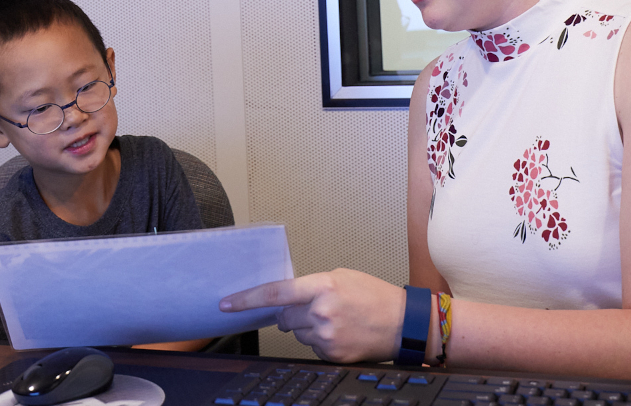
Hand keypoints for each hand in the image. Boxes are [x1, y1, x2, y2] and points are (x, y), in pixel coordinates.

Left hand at [220, 268, 406, 362]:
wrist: (402, 323)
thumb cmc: (374, 296)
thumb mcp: (342, 277)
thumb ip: (311, 286)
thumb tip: (286, 298)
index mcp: (323, 286)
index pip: (275, 293)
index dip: (246, 299)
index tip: (227, 303)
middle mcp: (321, 312)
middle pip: (283, 316)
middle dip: (292, 312)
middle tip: (315, 308)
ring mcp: (326, 335)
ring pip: (296, 332)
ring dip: (307, 327)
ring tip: (335, 320)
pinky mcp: (331, 354)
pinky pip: (310, 346)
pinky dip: (319, 340)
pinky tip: (339, 332)